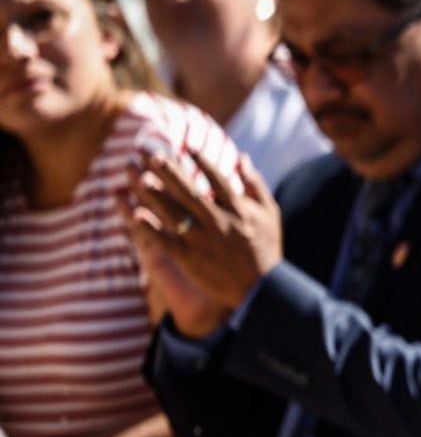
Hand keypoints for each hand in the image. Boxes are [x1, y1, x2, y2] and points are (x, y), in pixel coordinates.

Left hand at [126, 150, 278, 330]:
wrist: (261, 288)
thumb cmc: (266, 248)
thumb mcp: (269, 212)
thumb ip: (254, 184)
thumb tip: (241, 157)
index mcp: (237, 209)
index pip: (216, 179)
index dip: (201, 162)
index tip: (186, 148)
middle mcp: (218, 221)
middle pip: (189, 191)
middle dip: (168, 171)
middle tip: (150, 154)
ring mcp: (201, 240)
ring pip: (172, 212)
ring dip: (151, 193)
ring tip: (135, 176)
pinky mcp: (189, 259)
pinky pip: (165, 240)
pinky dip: (150, 228)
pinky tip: (135, 214)